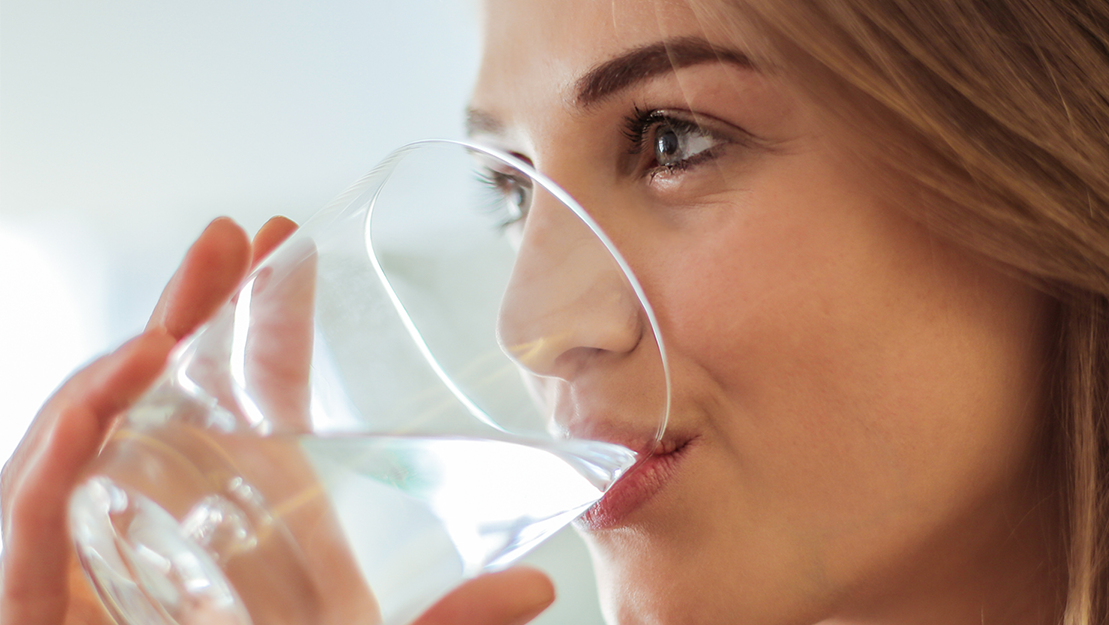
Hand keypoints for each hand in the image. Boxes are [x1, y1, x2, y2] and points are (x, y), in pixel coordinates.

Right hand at [0, 217, 554, 624]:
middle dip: (191, 305)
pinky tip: (110, 393)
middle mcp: (164, 505)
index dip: (263, 314)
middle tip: (232, 239)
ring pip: (93, 430)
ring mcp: (98, 537)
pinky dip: (62, 447)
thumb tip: (540, 594)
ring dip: (124, 362)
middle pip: (167, 386)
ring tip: (171, 327)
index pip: (249, 387)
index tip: (287, 242)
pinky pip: (38, 508)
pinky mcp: (43, 585)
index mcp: (241, 504)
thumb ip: (449, 622)